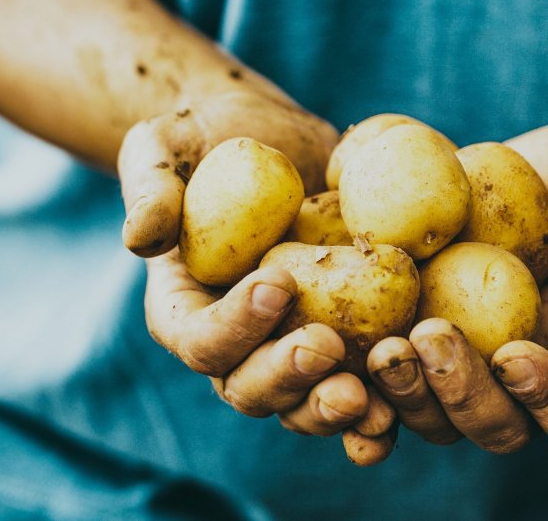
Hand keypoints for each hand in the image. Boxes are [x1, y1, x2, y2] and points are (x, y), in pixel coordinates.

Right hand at [120, 90, 384, 446]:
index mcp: (185, 310)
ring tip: (370, 399)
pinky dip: (382, 402)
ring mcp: (290, 348)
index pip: (201, 339)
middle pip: (251, 388)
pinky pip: (361, 385)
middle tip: (327, 348)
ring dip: (334, 409)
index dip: (234, 325)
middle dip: (288, 379)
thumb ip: (149, 188)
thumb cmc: (204, 138)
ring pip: (304, 404)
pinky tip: (407, 400)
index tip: (277, 283)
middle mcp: (236, 344)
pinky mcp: (344, 338)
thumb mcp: (163, 147)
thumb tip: (140, 238)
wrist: (271, 140)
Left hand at [366, 123, 547, 457]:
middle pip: (498, 429)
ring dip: (405, 393)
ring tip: (380, 340)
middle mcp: (524, 382)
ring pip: (433, 419)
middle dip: (460, 396)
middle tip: (431, 333)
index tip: (517, 353)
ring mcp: (467, 367)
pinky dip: (355, 381)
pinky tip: (329, 348)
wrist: (540, 166)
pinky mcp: (414, 338)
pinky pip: (381, 381)